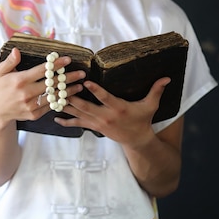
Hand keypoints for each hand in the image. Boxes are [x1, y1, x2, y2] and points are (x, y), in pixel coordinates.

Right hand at [0, 48, 85, 126]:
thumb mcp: (0, 72)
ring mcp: (31, 105)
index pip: (42, 70)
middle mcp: (26, 93)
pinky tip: (69, 96)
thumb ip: (10, 61)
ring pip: (54, 97)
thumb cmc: (0, 88)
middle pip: (52, 84)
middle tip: (81, 73)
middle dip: (68, 77)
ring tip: (80, 85)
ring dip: (69, 91)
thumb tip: (17, 50)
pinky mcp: (34, 114)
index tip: (67, 60)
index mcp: (19, 80)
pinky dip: (60, 101)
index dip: (56, 64)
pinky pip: (50, 107)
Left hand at [55, 77, 170, 146]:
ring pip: (78, 113)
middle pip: (86, 106)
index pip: (106, 98)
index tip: (86, 81)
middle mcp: (106, 116)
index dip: (96, 90)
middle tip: (60, 86)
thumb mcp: (151, 106)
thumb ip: (156, 91)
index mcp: (119, 108)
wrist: (137, 140)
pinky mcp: (93, 126)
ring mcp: (98, 122)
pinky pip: (77, 123)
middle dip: (72, 97)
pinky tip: (54, 116)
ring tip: (52, 97)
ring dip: (65, 105)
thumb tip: (167, 77)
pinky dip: (65, 120)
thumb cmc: (143, 120)